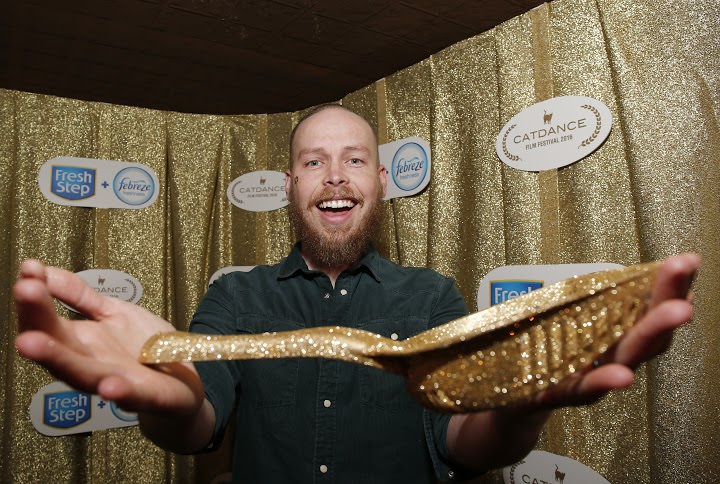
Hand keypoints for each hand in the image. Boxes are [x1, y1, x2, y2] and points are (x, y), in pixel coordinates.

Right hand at [14, 259, 203, 416]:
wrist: (181, 382)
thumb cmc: (143, 350)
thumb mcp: (112, 312)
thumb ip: (78, 295)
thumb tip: (39, 269)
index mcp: (80, 343)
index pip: (47, 322)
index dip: (35, 298)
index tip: (29, 270)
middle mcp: (91, 364)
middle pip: (58, 345)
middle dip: (37, 323)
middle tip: (24, 291)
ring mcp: (117, 382)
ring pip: (83, 375)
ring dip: (58, 359)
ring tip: (31, 343)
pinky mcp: (147, 396)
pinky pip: (132, 396)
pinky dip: (120, 392)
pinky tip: (109, 386)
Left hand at [531, 252, 699, 407]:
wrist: (515, 390)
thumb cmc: (547, 350)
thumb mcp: (565, 315)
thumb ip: (588, 296)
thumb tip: (613, 270)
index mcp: (616, 332)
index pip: (648, 306)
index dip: (670, 286)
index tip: (689, 260)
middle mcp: (614, 356)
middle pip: (648, 328)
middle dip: (668, 298)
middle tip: (685, 268)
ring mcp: (595, 376)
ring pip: (628, 355)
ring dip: (652, 332)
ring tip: (679, 310)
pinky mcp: (565, 393)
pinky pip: (587, 388)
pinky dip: (605, 381)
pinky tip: (624, 376)